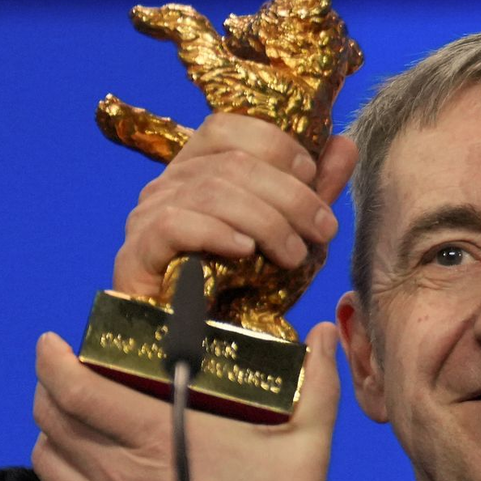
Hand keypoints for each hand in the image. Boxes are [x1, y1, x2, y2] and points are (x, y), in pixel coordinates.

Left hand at [31, 323, 349, 480]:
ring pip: (48, 460)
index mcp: (159, 439)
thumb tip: (325, 332)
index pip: (78, 390)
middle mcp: (120, 475)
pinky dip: (59, 476)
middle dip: (49, 389)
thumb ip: (319, 381)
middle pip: (52, 419)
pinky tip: (78, 470)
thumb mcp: (308, 446)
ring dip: (51, 433)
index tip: (52, 345)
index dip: (53, 361)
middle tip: (67, 376)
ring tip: (72, 421)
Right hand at [113, 113, 358, 299]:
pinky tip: (246, 252)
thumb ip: (311, 192)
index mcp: (196, 170)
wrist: (199, 354)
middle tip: (322, 228)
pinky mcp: (136, 255)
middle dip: (289, 195)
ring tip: (294, 255)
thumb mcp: (287, 236)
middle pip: (231, 162)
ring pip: (211, 192)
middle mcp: (166, 186)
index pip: (227, 127)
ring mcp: (146, 218)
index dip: (275, 144)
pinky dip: (217, 233)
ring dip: (266, 221)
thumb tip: (344, 145)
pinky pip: (175, 225)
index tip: (312, 177)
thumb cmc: (240, 292)